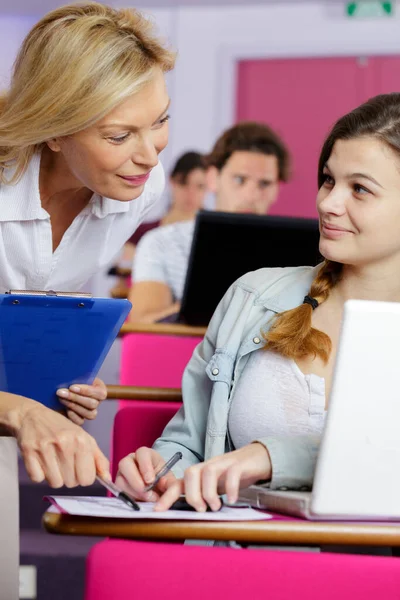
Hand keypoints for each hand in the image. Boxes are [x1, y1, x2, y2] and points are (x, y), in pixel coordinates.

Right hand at [16, 402, 109, 487]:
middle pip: (71, 483)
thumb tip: (107, 479)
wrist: (34, 417)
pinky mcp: (29, 452)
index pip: (87, 479)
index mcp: (81, 440)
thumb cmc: (62, 429)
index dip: (84, 477)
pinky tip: (42, 461)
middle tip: (64, 462)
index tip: (79, 469)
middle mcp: (64, 443)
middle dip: (69, 476)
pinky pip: (37, 479)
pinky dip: (39, 474)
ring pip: (55, 483)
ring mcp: (45, 448)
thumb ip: (99, 459)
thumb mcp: (85, 438)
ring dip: (55, 476)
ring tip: (53, 461)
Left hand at [56, 377, 106, 424]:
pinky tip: (65, 408)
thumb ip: (76, 375)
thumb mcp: (76, 375)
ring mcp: (90, 412)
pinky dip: (72, 416)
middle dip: (75, 398)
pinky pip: (80, 421)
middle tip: (60, 392)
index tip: (71, 387)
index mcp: (100, 389)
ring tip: (60, 398)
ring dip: (73, 406)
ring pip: (89, 414)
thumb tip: (70, 377)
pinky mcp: (81, 420)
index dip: (86, 391)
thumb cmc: (71, 379)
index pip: (100, 393)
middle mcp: (97, 402)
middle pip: (92, 404)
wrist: (63, 388)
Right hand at [115, 446, 177, 500]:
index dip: (145, 466)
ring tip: (146, 499)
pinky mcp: (118, 485)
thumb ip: (171, 487)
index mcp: (145, 455)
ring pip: (120, 479)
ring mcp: (122, 473)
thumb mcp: (170, 482)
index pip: (142, 453)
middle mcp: (131, 461)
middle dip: (135, 480)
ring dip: (133, 491)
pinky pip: (118, 491)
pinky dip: (129, 498)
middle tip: (146, 492)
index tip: (150, 480)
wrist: (157, 491)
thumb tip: (169, 496)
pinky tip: (139, 501)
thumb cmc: (163, 482)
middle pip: (125, 463)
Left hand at [155, 443, 271, 511]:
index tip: (159, 511)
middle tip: (201, 510)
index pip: (179, 482)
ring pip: (209, 471)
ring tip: (216, 506)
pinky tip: (232, 499)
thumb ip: (204, 495)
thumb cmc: (235, 475)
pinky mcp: (240, 464)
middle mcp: (209, 465)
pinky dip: (230, 487)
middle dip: (192, 494)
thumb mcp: (217, 486)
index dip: (167, 496)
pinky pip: (232, 473)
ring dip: (209, 492)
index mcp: (201, 472)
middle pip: (191, 472)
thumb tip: (192, 516)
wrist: (259, 458)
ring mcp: (224, 463)